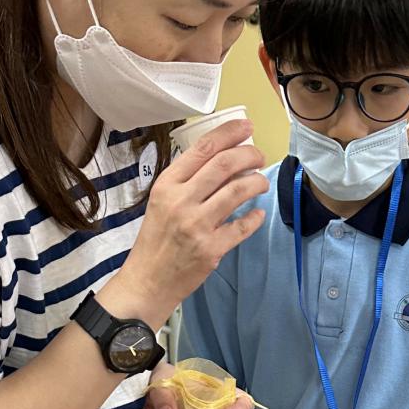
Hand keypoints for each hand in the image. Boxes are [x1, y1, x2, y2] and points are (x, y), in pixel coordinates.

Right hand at [106, 119, 267, 324]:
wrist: (147, 281)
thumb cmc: (156, 239)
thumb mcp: (161, 201)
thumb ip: (187, 181)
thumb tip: (225, 160)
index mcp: (167, 185)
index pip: (203, 148)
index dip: (229, 133)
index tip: (246, 127)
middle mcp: (181, 201)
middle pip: (225, 164)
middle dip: (250, 154)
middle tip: (259, 156)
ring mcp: (197, 225)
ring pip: (239, 190)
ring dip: (257, 181)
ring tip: (260, 182)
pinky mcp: (211, 249)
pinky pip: (242, 226)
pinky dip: (255, 217)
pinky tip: (257, 213)